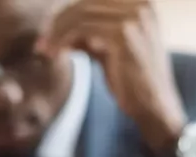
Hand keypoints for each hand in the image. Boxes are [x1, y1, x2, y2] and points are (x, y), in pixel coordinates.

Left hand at [38, 0, 185, 155]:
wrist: (155, 107)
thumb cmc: (130, 80)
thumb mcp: (107, 48)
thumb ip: (88, 32)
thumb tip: (54, 22)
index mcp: (139, 1)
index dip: (65, 12)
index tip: (48, 32)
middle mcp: (140, 2)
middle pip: (84, 2)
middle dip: (57, 21)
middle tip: (40, 42)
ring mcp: (134, 15)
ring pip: (80, 13)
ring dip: (55, 32)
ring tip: (43, 50)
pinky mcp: (124, 33)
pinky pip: (82, 29)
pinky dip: (62, 40)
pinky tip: (53, 54)